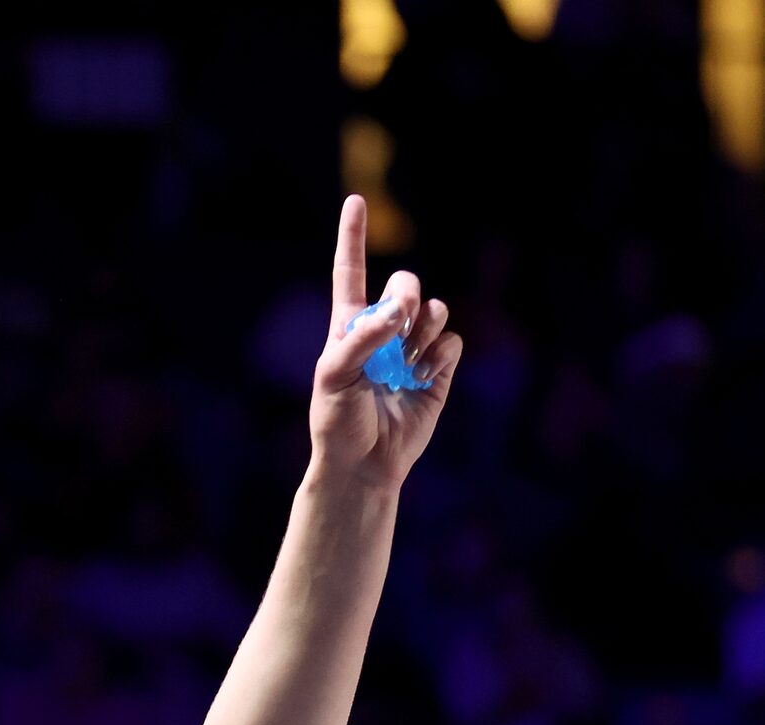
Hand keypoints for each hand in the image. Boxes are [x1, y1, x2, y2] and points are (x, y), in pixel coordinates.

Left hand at [308, 194, 460, 491]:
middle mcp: (382, 330)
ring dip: (423, 328)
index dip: (353, 237)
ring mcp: (412, 348)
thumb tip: (399, 309)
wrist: (363, 464)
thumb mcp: (334, 377)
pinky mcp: (438, 368)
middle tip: (397, 324)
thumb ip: (361, 337)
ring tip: (407, 360)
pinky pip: (451, 340)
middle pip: (404, 283)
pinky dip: (439, 353)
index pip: (349, 272)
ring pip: (434, 309)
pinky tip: (421, 377)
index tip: (356, 200)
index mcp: (348, 326)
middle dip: (405, 295)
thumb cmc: (338, 422)